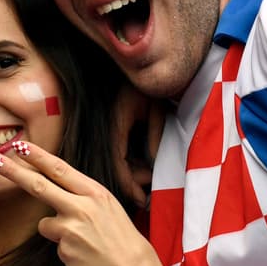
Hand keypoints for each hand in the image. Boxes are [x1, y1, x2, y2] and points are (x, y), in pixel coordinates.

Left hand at [0, 141, 166, 265]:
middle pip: (39, 186)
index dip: (38, 157)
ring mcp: (71, 228)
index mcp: (94, 192)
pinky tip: (84, 252)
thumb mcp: (106, 205)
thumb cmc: (119, 236)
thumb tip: (51, 185)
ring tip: (84, 240)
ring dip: (57, 231)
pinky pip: (55, 244)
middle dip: (14, 172)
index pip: (60, 170)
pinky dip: (66, 248)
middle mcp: (82, 206)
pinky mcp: (65, 249)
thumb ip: (80, 195)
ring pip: (46, 223)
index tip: (20, 146)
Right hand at [112, 84, 164, 209]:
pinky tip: (146, 169)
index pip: (119, 161)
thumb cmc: (148, 85)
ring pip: (120, 160)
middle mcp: (110, 130)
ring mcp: (112, 130)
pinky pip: (122, 153)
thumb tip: (152, 162)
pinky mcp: (117, 130)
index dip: (128, 183)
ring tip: (150, 180)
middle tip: (148, 193)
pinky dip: (134, 163)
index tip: (139, 200)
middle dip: (133, 181)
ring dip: (134, 173)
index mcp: (117, 124)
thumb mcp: (156, 109)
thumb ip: (154, 134)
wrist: (140, 65)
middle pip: (117, 165)